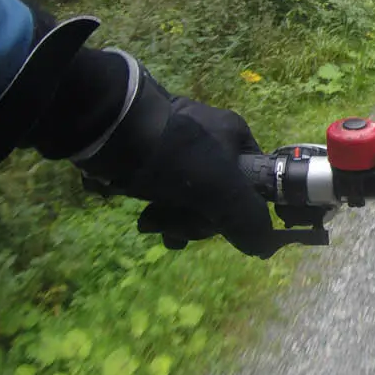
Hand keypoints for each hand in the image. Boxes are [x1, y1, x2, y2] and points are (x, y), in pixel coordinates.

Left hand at [71, 59, 274, 256]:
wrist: (110, 128)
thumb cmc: (175, 157)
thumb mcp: (222, 190)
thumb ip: (246, 219)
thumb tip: (263, 246)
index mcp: (235, 135)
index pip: (252, 183)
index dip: (237, 211)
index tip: (216, 226)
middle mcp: (209, 135)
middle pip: (216, 192)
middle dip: (194, 220)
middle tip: (174, 231)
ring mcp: (176, 141)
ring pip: (185, 193)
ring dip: (171, 218)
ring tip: (150, 223)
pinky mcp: (145, 147)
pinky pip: (159, 184)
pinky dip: (151, 202)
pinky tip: (140, 212)